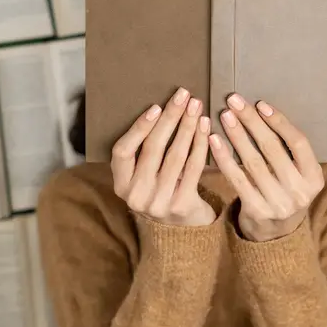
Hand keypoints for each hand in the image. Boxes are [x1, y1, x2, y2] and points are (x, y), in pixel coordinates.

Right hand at [111, 87, 215, 226]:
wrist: (184, 229)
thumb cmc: (163, 191)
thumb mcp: (144, 177)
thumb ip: (144, 154)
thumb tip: (161, 109)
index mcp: (121, 185)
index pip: (122, 151)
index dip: (138, 128)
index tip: (156, 106)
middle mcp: (136, 195)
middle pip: (153, 149)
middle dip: (170, 118)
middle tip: (183, 96)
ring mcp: (159, 202)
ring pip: (175, 156)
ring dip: (187, 126)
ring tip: (196, 107)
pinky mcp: (182, 205)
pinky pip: (193, 167)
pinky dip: (200, 144)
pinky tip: (206, 128)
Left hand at [209, 94, 323, 241]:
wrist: (276, 236)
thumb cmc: (284, 193)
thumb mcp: (298, 175)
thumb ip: (288, 151)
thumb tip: (261, 111)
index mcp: (314, 178)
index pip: (299, 143)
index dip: (279, 122)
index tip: (260, 104)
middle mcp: (300, 192)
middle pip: (273, 149)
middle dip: (251, 121)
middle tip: (234, 101)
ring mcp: (278, 203)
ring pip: (253, 162)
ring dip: (236, 135)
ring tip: (224, 116)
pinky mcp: (256, 211)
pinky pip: (237, 178)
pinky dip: (224, 157)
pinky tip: (214, 140)